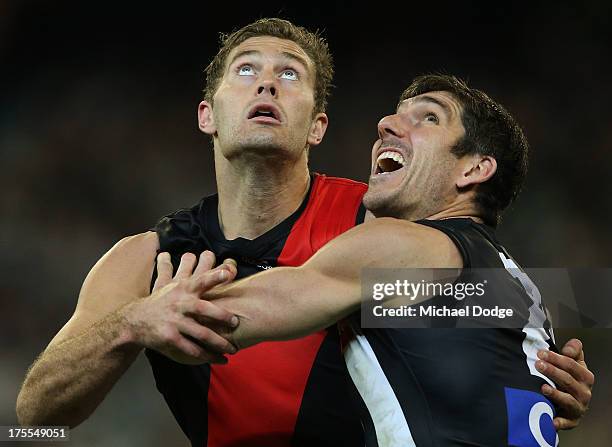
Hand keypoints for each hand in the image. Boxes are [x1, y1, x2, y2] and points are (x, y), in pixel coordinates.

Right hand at [124, 250, 237, 364]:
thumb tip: (227, 268)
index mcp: (183, 289)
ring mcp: (175, 322)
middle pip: (204, 308)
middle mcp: (180, 304)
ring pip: (201, 333)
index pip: (200, 280)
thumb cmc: (163, 301)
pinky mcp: (170, 338)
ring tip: (232, 349)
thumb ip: (196, 278)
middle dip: (222, 316)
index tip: (227, 273)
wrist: (135, 321)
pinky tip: (218, 359)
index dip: (214, 276)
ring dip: (219, 343)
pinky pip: (192, 349)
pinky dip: (207, 356)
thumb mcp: (175, 286)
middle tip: (236, 322)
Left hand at [536, 338, 593, 429]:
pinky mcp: (572, 421)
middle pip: (568, 380)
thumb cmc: (569, 379)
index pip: (571, 364)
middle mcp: (584, 392)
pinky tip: (551, 420)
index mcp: (585, 376)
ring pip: (568, 400)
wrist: (573, 402)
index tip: (541, 353)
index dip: (556, 358)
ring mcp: (578, 407)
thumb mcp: (574, 363)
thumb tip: (569, 348)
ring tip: (543, 387)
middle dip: (552, 371)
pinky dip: (560, 422)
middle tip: (538, 365)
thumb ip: (574, 351)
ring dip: (555, 394)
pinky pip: (566, 423)